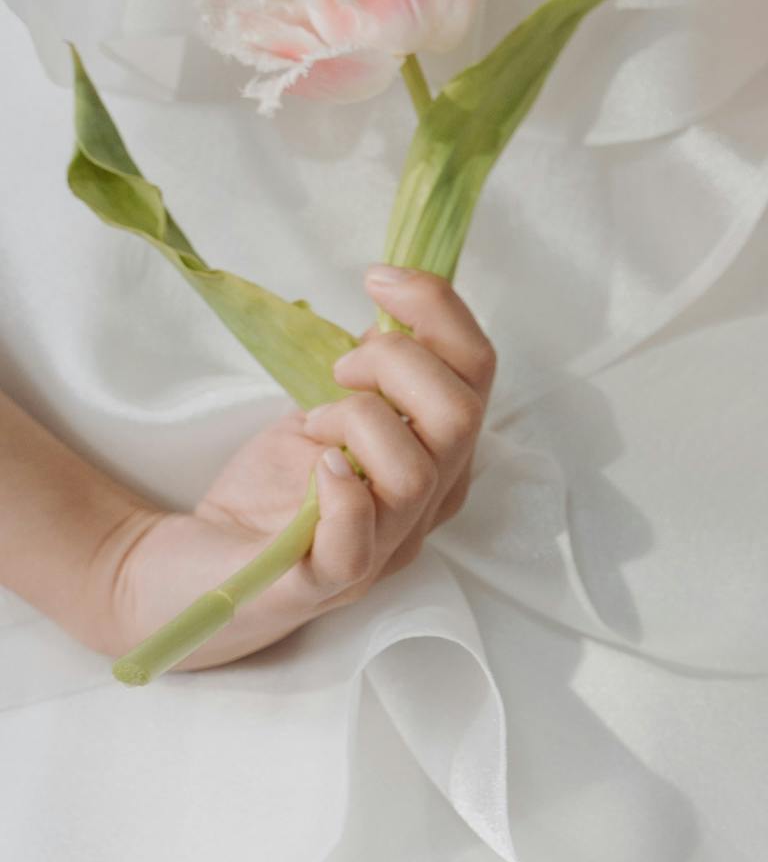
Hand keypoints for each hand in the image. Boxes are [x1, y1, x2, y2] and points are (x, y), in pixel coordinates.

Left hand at [103, 268, 496, 671]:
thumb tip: (390, 312)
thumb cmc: (271, 493)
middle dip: (398, 361)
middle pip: (461, 415)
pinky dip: (341, 497)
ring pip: (416, 473)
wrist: (196, 573)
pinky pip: (354, 549)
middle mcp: (424, 508)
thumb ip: (374, 376)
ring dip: (359, 418)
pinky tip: (317, 465)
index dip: (436, 309)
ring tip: (313, 420)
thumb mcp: (333, 414)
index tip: (378, 278)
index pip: (477, 372)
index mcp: (438, 459)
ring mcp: (379, 550)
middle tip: (340, 366)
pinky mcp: (317, 583)